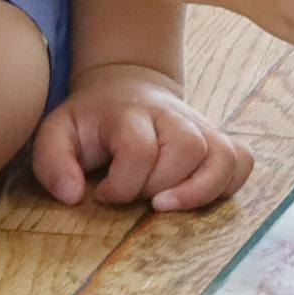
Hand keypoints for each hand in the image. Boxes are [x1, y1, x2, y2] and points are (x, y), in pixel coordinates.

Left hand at [32, 60, 252, 211]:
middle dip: (160, 185)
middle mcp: (172, 116)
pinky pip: (241, 160)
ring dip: (197, 190)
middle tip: (135, 196)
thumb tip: (72, 196)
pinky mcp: (217, 140)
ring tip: (166, 206)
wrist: (125, 88)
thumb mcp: (56, 132)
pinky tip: (199, 196)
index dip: (121, 184)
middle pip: (186, 149)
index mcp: (130, 113)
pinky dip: (228, 183)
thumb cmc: (90, 121)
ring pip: (221, 155)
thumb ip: (52, 162)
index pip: (139, 149)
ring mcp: (200, 127)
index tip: (102, 192)